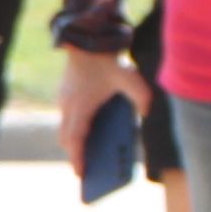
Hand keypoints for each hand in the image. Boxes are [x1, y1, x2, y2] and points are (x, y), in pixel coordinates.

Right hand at [58, 48, 143, 168]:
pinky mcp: (66, 90)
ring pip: (65, 126)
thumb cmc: (109, 59)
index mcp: (81, 106)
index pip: (75, 140)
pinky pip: (68, 114)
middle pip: (67, 138)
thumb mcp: (131, 78)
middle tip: (87, 171)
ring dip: (75, 140)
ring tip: (90, 153)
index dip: (77, 159)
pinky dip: (76, 125)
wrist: (89, 36)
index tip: (81, 175)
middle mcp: (68, 104)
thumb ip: (142, 97)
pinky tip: (92, 128)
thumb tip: (146, 113)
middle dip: (75, 154)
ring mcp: (64, 97)